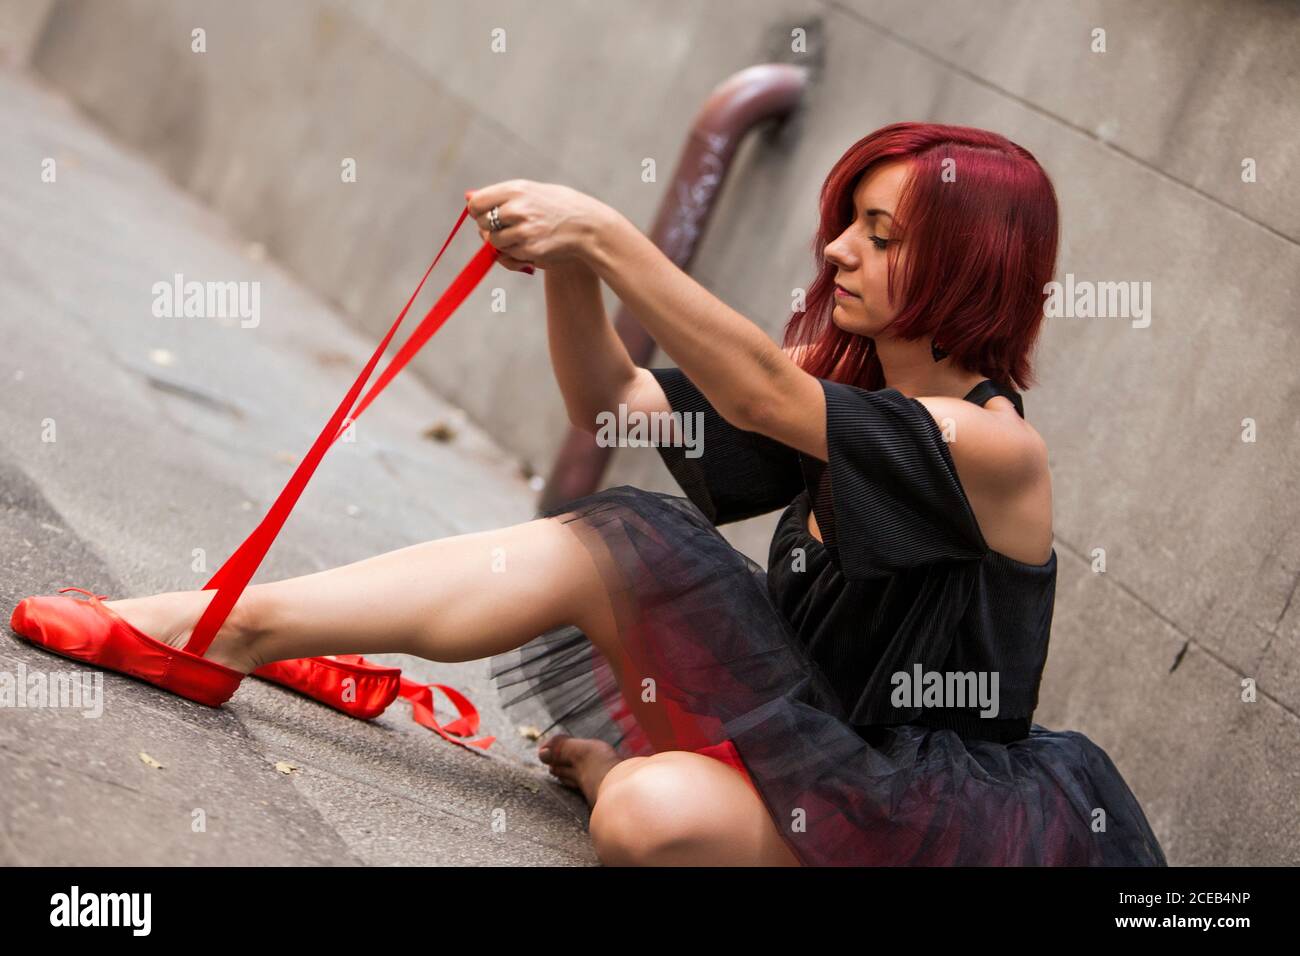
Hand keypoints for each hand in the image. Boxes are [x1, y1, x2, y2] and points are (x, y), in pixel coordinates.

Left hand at [465, 179, 608, 271]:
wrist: (587, 226)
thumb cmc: (557, 207)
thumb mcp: (531, 192)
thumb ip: (499, 196)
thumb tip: (467, 196)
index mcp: (516, 190)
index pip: (477, 204)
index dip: (477, 212)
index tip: (485, 215)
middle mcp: (517, 209)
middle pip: (482, 224)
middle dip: (489, 228)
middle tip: (505, 227)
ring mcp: (523, 231)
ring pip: (493, 242)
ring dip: (502, 242)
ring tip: (521, 235)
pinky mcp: (530, 250)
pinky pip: (508, 255)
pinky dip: (514, 253)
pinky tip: (530, 244)